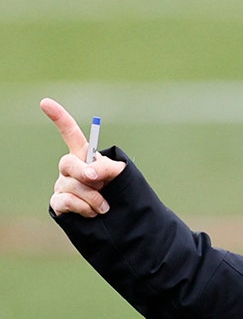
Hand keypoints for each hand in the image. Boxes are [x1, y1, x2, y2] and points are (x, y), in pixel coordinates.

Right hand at [42, 98, 126, 216]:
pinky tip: (91, 212)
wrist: (120, 216)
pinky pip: (64, 202)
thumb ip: (107, 168)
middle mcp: (69, 168)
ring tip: (104, 205)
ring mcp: (62, 185)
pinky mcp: (58, 203)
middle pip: (67, 163)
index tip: (46, 102)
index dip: (59, 118)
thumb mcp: (120, 174)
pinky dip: (83, 208)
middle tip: (100, 183)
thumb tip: (90, 174)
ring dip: (93, 197)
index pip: (70, 133)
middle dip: (85, 174)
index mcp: (84, 155)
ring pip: (70, 186)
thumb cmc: (119, 190)